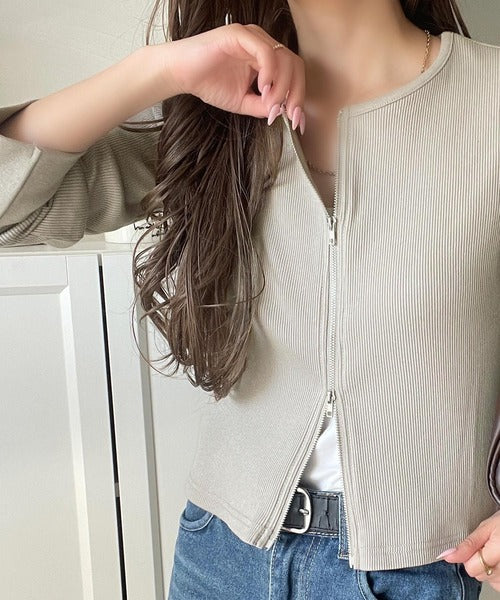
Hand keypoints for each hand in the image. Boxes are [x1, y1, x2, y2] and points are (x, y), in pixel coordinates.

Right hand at [161, 23, 305, 124]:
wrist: (181, 74)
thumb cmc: (209, 83)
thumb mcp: (243, 102)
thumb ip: (262, 106)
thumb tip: (282, 113)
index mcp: (265, 59)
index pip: (293, 74)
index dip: (298, 97)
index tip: (296, 121)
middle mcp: (262, 44)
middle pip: (295, 65)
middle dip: (295, 94)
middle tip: (289, 115)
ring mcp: (252, 37)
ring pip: (283, 58)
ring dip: (281, 86)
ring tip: (270, 104)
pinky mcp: (239, 34)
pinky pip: (265, 51)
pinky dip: (269, 72)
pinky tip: (263, 88)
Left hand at [437, 510, 499, 590]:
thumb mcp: (485, 528)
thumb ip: (468, 544)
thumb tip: (447, 555)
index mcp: (497, 552)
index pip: (471, 568)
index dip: (467, 556)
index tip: (472, 547)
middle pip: (478, 574)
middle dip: (477, 561)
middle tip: (486, 546)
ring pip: (486, 579)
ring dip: (486, 568)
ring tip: (494, 553)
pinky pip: (496, 583)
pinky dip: (494, 574)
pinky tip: (497, 561)